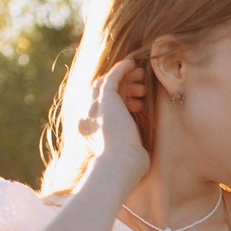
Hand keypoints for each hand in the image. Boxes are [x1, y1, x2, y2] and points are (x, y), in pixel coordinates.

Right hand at [78, 59, 151, 192]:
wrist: (121, 165)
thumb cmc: (128, 167)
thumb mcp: (127, 154)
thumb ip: (129, 146)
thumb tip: (141, 149)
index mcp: (90, 133)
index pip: (102, 109)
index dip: (119, 103)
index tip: (136, 104)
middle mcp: (88, 119)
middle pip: (104, 95)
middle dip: (123, 88)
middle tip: (140, 85)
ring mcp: (94, 108)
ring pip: (108, 85)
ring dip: (124, 78)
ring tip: (142, 76)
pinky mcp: (104, 100)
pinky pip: (111, 78)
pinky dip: (120, 69)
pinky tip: (132, 63)